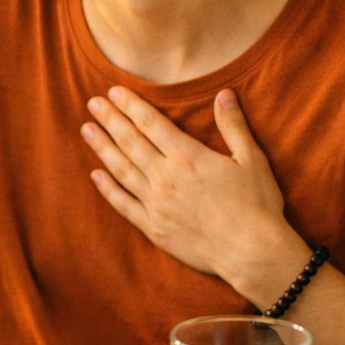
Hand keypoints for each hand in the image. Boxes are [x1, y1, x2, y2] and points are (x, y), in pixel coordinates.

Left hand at [81, 87, 302, 301]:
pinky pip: (124, 205)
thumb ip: (233, 125)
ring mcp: (156, 204)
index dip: (131, 105)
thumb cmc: (257, 205)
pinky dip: (108, 189)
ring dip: (102, 148)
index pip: (151, 123)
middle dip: (110, 119)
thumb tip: (225, 94)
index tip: (114, 92)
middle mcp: (166, 177)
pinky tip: (95, 175)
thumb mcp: (251, 159)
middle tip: (93, 103)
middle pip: (131, 142)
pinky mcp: (154, 228)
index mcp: (188, 156)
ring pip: (122, 169)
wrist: (251, 252)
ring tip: (86, 129)